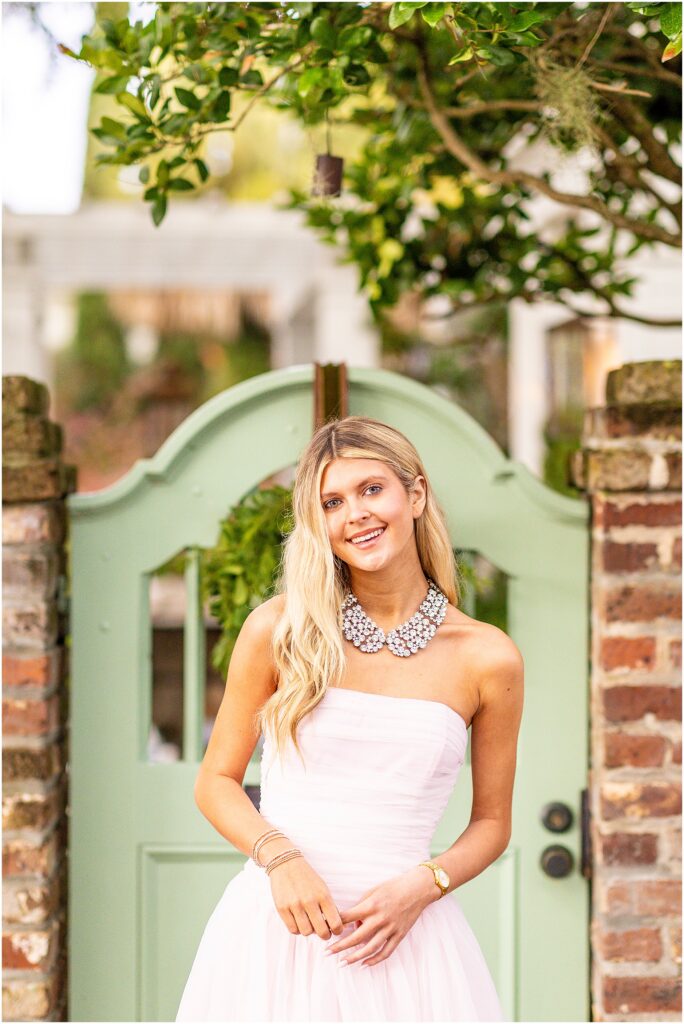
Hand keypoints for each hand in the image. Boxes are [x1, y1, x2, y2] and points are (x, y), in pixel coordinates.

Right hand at [268, 853, 344, 940]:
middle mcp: (309, 901)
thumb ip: (329, 906)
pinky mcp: (282, 908)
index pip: (335, 923)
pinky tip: (299, 921)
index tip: (336, 930)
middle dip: (325, 935)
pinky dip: (298, 929)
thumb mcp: (323, 888)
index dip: (337, 930)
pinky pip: (293, 929)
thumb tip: (336, 925)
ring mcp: (295, 905)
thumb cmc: (308, 878)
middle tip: (324, 931)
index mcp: (323, 895)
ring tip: (310, 923)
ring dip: (310, 931)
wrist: (286, 864)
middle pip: (321, 932)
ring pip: (306, 932)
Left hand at [325, 865, 439, 966]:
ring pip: (369, 948)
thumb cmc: (393, 887)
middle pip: (356, 937)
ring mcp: (390, 929)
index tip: (324, 929)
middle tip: (326, 953)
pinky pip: (386, 952)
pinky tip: (364, 964)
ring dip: (354, 957)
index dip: (335, 924)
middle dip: (339, 946)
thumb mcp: (374, 891)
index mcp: (372, 905)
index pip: (348, 917)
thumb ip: (361, 907)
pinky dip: (374, 960)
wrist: (417, 889)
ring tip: (342, 963)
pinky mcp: (399, 935)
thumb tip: (352, 922)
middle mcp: (380, 918)